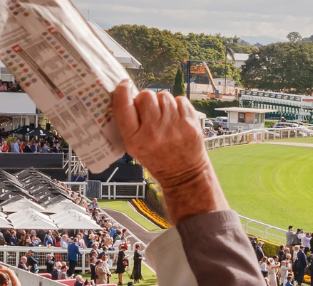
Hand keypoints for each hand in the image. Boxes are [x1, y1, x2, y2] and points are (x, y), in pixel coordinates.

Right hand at [111, 81, 223, 222]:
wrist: (183, 173)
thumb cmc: (156, 158)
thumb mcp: (134, 147)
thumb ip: (129, 124)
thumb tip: (126, 93)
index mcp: (134, 139)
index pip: (123, 106)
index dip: (122, 91)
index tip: (124, 84)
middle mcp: (153, 132)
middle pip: (145, 96)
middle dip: (146, 100)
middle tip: (150, 111)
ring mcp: (173, 127)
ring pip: (164, 95)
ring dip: (162, 102)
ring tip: (164, 117)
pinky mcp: (190, 124)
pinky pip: (180, 99)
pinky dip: (177, 105)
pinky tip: (176, 118)